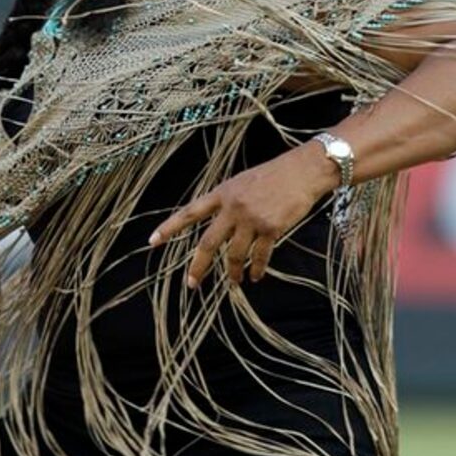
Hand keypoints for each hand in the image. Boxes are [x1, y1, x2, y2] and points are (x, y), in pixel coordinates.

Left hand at [148, 145, 334, 288]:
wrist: (303, 171)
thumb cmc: (274, 174)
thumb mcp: (242, 181)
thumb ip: (228, 201)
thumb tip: (218, 222)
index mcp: (222, 193)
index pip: (189, 212)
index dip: (170, 227)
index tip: (152, 241)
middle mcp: (232, 207)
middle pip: (208, 242)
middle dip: (199, 266)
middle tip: (191, 283)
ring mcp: (251, 219)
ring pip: (234, 254)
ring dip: (233, 272)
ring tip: (234, 282)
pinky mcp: (271, 228)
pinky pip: (259, 256)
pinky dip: (257, 269)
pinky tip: (255, 277)